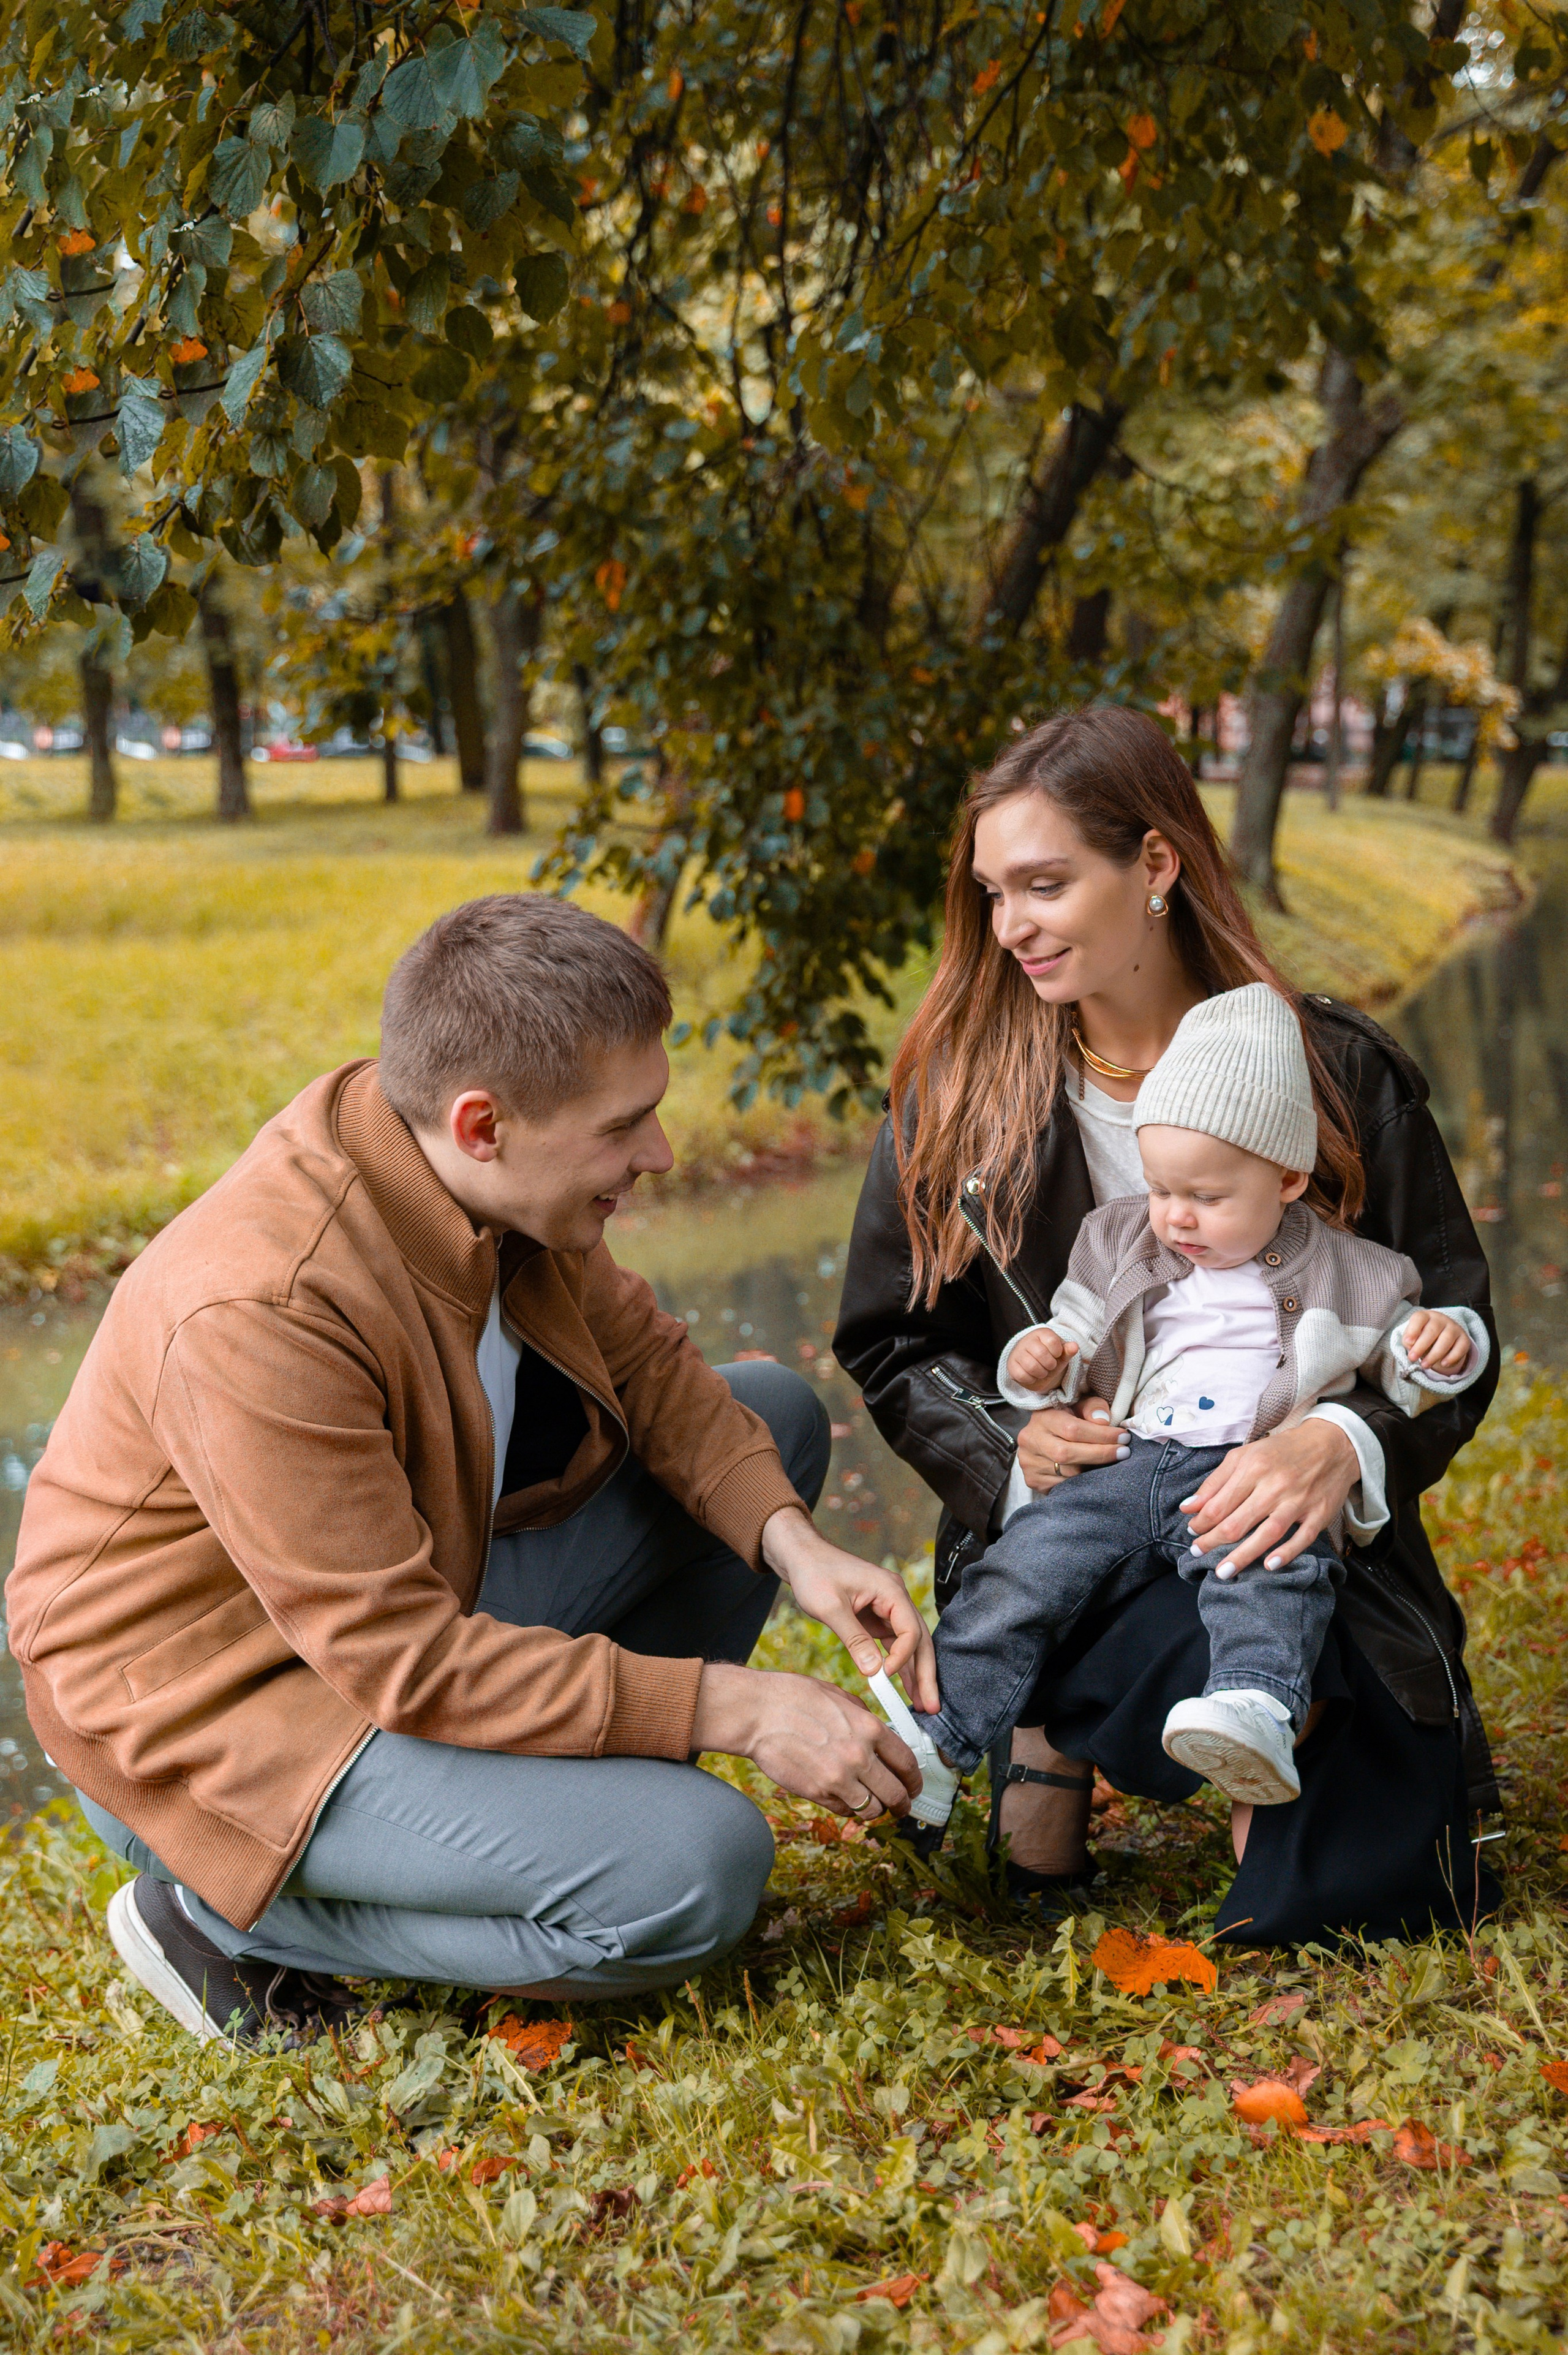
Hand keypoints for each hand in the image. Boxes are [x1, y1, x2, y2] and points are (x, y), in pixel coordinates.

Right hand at [690, 1660, 921, 1817]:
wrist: (757, 1714)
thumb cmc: (794, 1698)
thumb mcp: (839, 1696)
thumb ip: (864, 1718)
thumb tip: (881, 1737)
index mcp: (869, 1728)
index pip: (907, 1762)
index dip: (915, 1779)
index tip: (914, 1785)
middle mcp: (859, 1756)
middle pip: (897, 1793)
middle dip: (903, 1803)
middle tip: (902, 1806)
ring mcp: (838, 1778)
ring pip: (873, 1809)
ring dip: (877, 1809)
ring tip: (874, 1805)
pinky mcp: (817, 1793)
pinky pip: (846, 1812)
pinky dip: (850, 1810)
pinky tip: (846, 1799)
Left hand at [761, 1506, 937, 1711]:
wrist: (802, 1556)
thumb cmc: (815, 1573)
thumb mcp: (831, 1607)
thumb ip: (853, 1639)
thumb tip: (874, 1672)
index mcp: (891, 1590)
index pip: (910, 1631)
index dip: (902, 1657)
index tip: (885, 1677)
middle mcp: (895, 1598)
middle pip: (920, 1640)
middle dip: (925, 1674)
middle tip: (931, 1706)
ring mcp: (888, 1608)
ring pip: (910, 1645)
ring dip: (915, 1674)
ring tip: (922, 1705)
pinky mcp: (877, 1617)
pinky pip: (894, 1644)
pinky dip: (898, 1665)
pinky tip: (902, 1688)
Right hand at [1006, 1326, 1074, 1391]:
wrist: (1034, 1366)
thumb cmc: (1050, 1358)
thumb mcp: (1061, 1354)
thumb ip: (1068, 1350)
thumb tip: (1074, 1346)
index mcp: (1042, 1333)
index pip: (1052, 1341)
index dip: (1057, 1352)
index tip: (1056, 1354)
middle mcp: (1027, 1340)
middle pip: (1041, 1354)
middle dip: (1050, 1365)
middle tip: (1049, 1365)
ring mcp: (1018, 1352)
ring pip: (1031, 1366)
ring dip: (1041, 1373)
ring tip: (1042, 1371)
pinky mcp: (1011, 1365)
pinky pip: (1022, 1375)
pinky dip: (1031, 1379)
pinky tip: (1033, 1375)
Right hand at [1016, 1395, 1126, 1492]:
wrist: (1043, 1437)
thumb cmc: (1068, 1419)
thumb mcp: (1080, 1406)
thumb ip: (1093, 1407)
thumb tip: (1104, 1421)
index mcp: (1042, 1417)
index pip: (1072, 1429)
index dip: (1101, 1435)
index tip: (1123, 1437)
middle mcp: (1030, 1440)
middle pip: (1067, 1453)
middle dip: (1100, 1454)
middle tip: (1124, 1452)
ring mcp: (1029, 1462)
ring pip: (1067, 1473)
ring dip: (1093, 1470)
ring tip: (1109, 1463)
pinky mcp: (1032, 1480)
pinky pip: (1062, 1486)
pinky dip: (1081, 1482)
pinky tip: (1092, 1474)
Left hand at [1179, 1419, 1358, 1578]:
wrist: (1333, 1444)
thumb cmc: (1282, 1451)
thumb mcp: (1245, 1456)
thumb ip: (1215, 1482)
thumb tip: (1188, 1507)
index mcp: (1253, 1468)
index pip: (1219, 1504)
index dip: (1201, 1522)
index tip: (1192, 1532)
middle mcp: (1274, 1485)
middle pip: (1238, 1521)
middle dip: (1213, 1542)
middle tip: (1197, 1554)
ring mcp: (1299, 1501)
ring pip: (1267, 1533)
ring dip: (1243, 1556)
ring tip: (1223, 1572)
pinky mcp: (1319, 1513)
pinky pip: (1302, 1538)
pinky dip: (1286, 1553)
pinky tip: (1269, 1565)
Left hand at [1403, 1308, 1471, 1376]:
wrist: (1441, 1338)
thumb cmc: (1422, 1337)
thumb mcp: (1412, 1337)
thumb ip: (1408, 1341)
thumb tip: (1410, 1346)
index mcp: (1426, 1316)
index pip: (1419, 1318)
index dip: (1413, 1330)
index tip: (1407, 1342)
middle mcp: (1441, 1319)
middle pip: (1432, 1330)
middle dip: (1421, 1346)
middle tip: (1412, 1358)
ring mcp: (1454, 1328)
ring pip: (1446, 1339)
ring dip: (1435, 1354)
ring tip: (1425, 1365)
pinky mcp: (1464, 1339)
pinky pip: (1460, 1347)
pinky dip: (1452, 1357)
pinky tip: (1443, 1364)